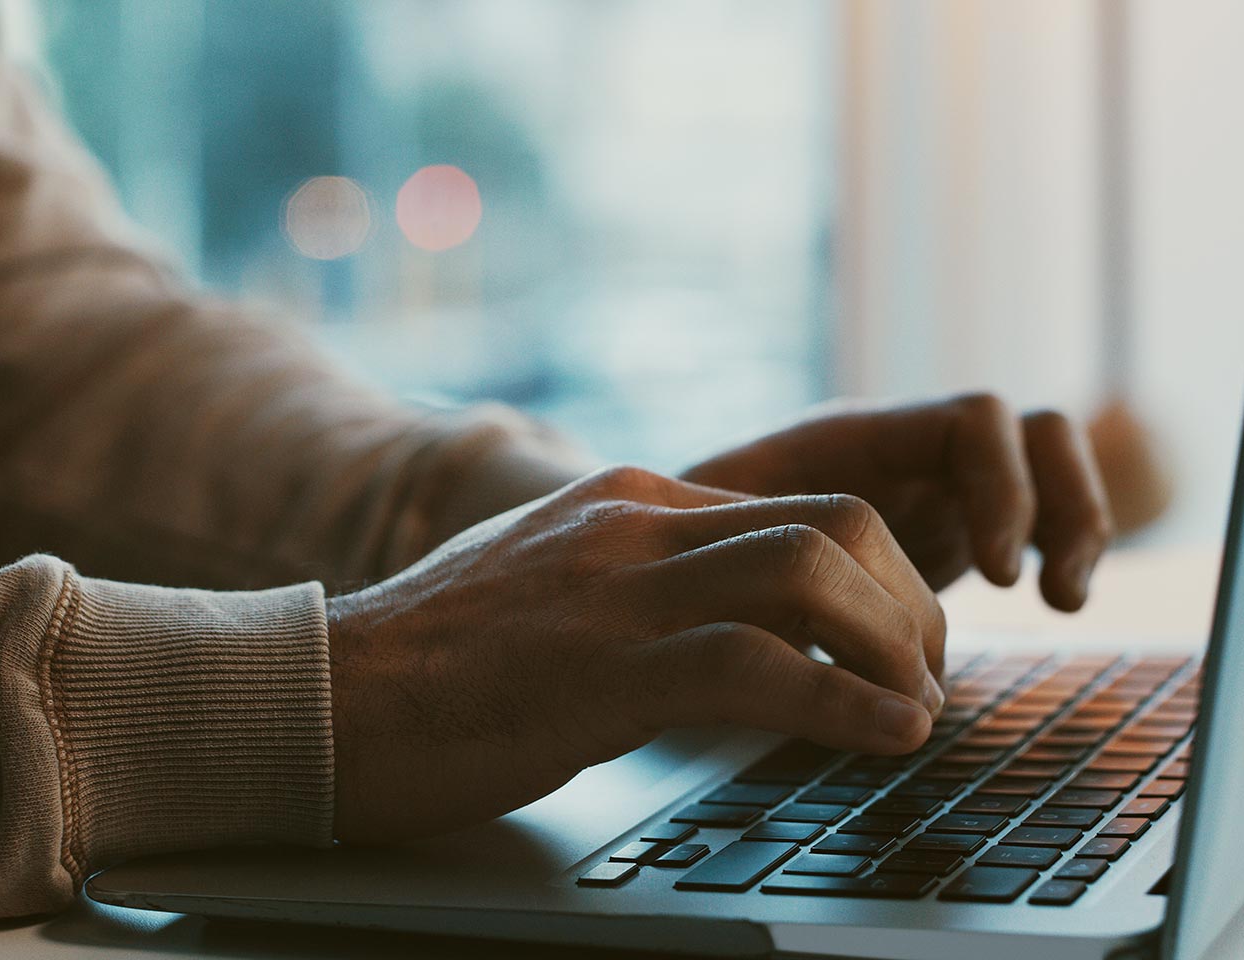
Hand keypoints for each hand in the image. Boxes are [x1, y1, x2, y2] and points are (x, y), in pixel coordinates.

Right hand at [327, 466, 944, 841]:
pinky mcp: (599, 670)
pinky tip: (887, 738)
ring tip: (918, 711)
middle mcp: (634, 525)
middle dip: (909, 602)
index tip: (903, 646)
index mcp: (629, 501)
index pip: (803, 505)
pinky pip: (759, 666)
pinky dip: (846, 704)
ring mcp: (615, 591)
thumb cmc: (432, 667)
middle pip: (834, 521)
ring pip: (812, 573)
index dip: (882, 576)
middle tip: (925, 679)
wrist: (318, 696)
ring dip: (896, 647)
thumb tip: (730, 625)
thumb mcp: (553, 591)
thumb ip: (639, 584)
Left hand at [681, 393, 1112, 610]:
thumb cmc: (673, 544)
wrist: (661, 555)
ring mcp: (932, 485)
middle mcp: (905, 449)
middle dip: (1060, 504)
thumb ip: (753, 548)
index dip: (1001, 489)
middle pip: (1031, 431)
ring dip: (1076, 523)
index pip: (971, 421)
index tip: (998, 575)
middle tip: (1041, 594)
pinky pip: (1035, 515)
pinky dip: (1058, 548)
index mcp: (853, 438)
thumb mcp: (707, 542)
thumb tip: (782, 588)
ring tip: (1063, 601)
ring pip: (1046, 466)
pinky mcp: (945, 530)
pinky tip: (1051, 604)